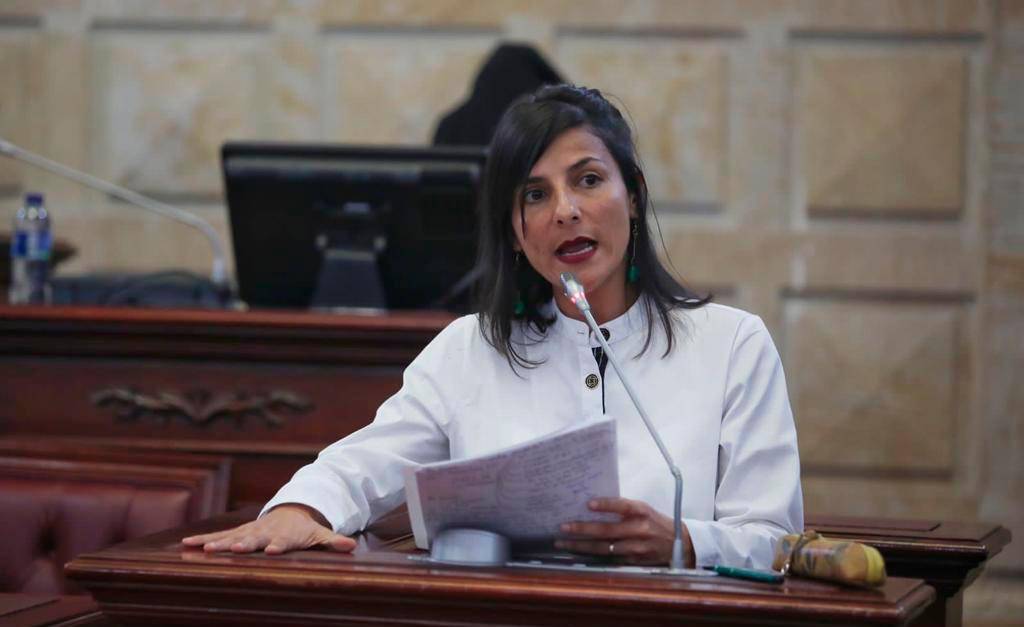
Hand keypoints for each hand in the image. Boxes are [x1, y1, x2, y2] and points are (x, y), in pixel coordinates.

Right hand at [181, 504, 355, 554]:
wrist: (291, 511)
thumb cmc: (304, 529)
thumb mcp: (319, 534)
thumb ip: (332, 541)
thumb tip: (351, 546)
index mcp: (285, 534)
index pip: (282, 541)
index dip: (277, 545)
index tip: (272, 551)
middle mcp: (264, 531)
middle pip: (254, 539)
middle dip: (244, 544)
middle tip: (233, 549)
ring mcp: (249, 531)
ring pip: (232, 536)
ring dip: (218, 543)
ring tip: (205, 549)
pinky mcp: (237, 532)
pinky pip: (218, 536)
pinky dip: (203, 540)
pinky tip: (185, 544)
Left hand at [555, 498, 694, 566]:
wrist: (680, 544)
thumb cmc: (655, 522)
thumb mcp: (643, 510)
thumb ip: (623, 509)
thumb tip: (592, 506)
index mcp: (642, 512)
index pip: (622, 506)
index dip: (606, 505)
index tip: (588, 503)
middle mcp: (640, 530)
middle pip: (608, 530)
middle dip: (583, 529)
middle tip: (563, 527)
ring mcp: (637, 548)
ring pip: (604, 548)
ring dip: (581, 546)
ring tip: (563, 543)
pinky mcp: (634, 561)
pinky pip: (609, 559)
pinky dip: (592, 556)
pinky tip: (577, 554)